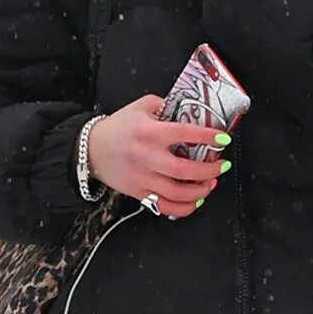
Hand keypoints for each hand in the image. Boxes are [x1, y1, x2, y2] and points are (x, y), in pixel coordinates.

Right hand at [84, 95, 229, 218]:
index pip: (183, 133)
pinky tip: (195, 201)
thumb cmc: (117, 127)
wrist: (89, 149)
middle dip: (209, 170)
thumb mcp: (140, 106)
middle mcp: (147, 156)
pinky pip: (164, 206)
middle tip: (221, 165)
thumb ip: (163, 105)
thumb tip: (187, 109)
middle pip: (183, 169)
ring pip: (177, 192)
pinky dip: (183, 208)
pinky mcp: (138, 193)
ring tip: (210, 183)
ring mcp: (142, 177)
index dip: (207, 137)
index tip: (223, 139)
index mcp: (149, 132)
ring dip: (200, 191)